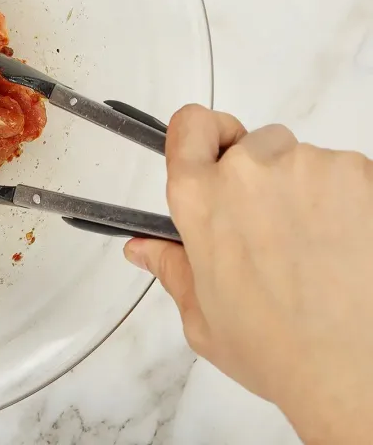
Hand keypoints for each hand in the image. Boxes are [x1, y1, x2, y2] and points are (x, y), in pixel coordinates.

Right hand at [125, 105, 372, 444]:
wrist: (354, 370)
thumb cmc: (279, 349)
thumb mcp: (203, 317)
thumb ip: (172, 269)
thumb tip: (145, 249)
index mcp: (199, 197)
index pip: (189, 125)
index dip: (202, 138)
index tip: (214, 155)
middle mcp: (249, 170)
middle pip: (252, 144)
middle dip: (260, 177)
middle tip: (272, 228)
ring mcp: (310, 166)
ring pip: (303, 161)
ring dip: (306, 191)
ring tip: (316, 250)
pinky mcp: (361, 175)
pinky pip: (347, 175)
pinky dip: (350, 202)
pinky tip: (346, 248)